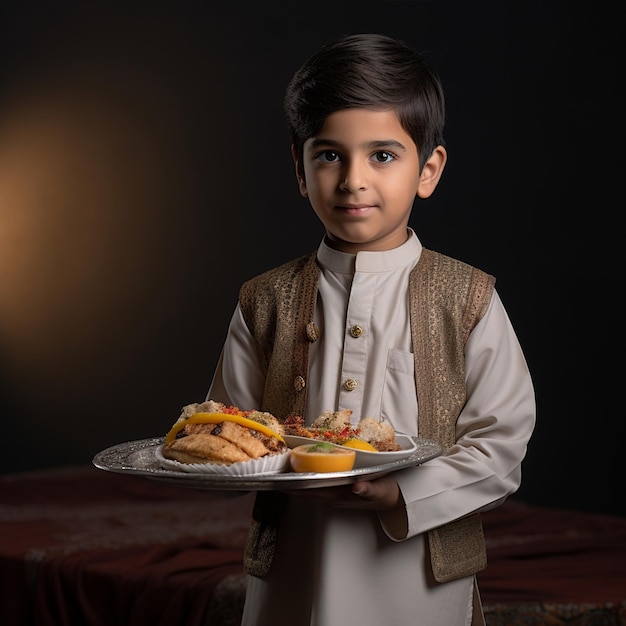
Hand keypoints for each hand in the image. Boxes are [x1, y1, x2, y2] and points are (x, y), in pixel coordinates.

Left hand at [283, 474, 401, 511]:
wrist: (394, 499)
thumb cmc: (387, 492)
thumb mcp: (381, 490)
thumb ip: (369, 489)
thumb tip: (357, 487)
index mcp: (342, 496)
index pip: (315, 491)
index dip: (298, 487)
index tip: (283, 482)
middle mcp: (335, 497)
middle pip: (307, 491)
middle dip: (290, 485)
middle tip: (273, 476)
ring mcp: (335, 495)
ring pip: (311, 489)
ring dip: (296, 483)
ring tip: (281, 474)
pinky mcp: (338, 491)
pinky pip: (318, 486)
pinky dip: (306, 480)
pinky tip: (300, 473)